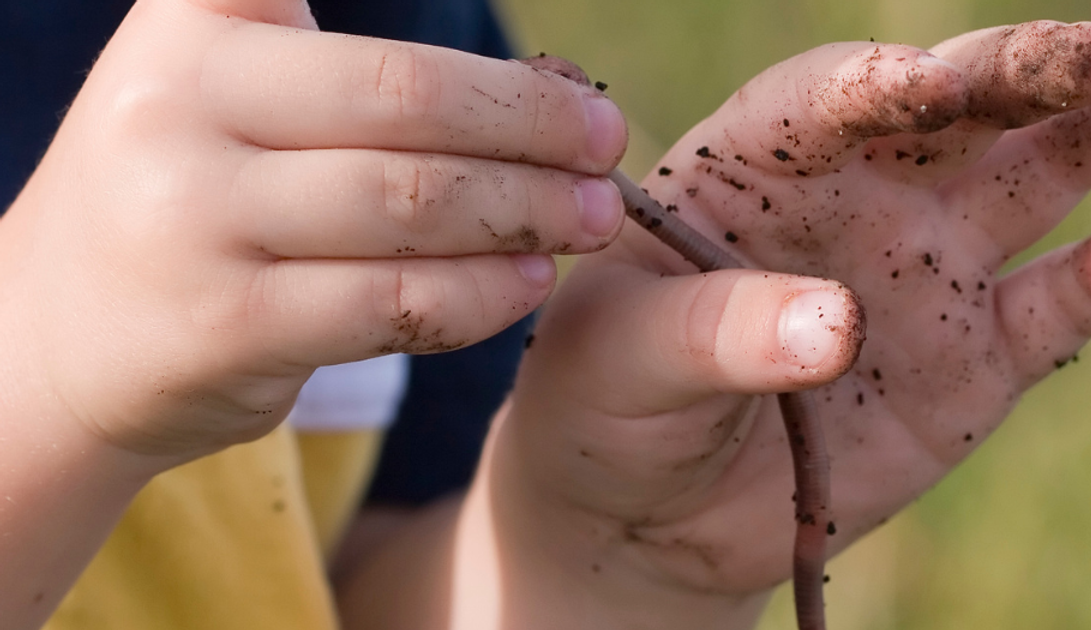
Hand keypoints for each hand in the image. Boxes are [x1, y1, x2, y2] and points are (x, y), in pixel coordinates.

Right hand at [0, 0, 626, 462]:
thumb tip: (551, 91)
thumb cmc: (192, 201)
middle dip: (534, 125)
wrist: (59, 335)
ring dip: (527, 212)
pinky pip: (393, 302)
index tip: (575, 83)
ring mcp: (192, 217)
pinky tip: (527, 283)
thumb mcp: (241, 103)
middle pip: (408, 97)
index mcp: (196, 22)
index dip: (479, 53)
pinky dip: (480, 293)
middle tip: (604, 146)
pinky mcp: (224, 323)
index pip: (350, 8)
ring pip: (411, 204)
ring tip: (591, 217)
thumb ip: (365, 86)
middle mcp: (178, 102)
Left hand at [474, 21, 1090, 625]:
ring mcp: (924, 271)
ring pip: (1032, 180)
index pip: (828, 97)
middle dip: (1023, 72)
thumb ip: (713, 331)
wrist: (645, 507)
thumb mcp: (618, 359)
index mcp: (756, 165)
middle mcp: (857, 196)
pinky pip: (1046, 311)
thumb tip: (839, 324)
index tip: (919, 90)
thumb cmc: (605, 401)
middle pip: (955, 110)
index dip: (876, 85)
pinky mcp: (972, 359)